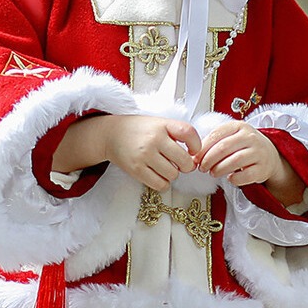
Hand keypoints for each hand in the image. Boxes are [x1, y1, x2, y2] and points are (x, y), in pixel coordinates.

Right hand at [53, 114, 200, 191]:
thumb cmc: (139, 130)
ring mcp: (145, 155)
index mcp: (163, 124)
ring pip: (173, 175)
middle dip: (186, 166)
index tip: (193, 150)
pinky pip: (160, 184)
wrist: (110, 134)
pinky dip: (163, 183)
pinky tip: (158, 175)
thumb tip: (196, 155)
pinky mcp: (136, 169)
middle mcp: (154, 139)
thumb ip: (177, 134)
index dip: (196, 145)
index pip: (189, 133)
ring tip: (165, 167)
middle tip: (180, 164)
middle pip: (184, 161)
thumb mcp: (158, 123)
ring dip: (173, 174)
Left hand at [194, 121, 303, 203]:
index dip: (203, 148)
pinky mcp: (263, 168)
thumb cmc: (245, 146)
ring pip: (235, 161)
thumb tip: (195, 155)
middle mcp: (250, 137)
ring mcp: (258, 152)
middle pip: (224, 148)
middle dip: (208, 160)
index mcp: (239, 126)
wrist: (269, 155)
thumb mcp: (232, 136)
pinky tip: (229, 178)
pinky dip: (234, 179)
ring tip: (213, 173)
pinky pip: (245, 175)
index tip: (195, 158)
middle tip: (202, 167)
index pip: (216, 135)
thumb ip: (215, 142)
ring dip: (219, 169)